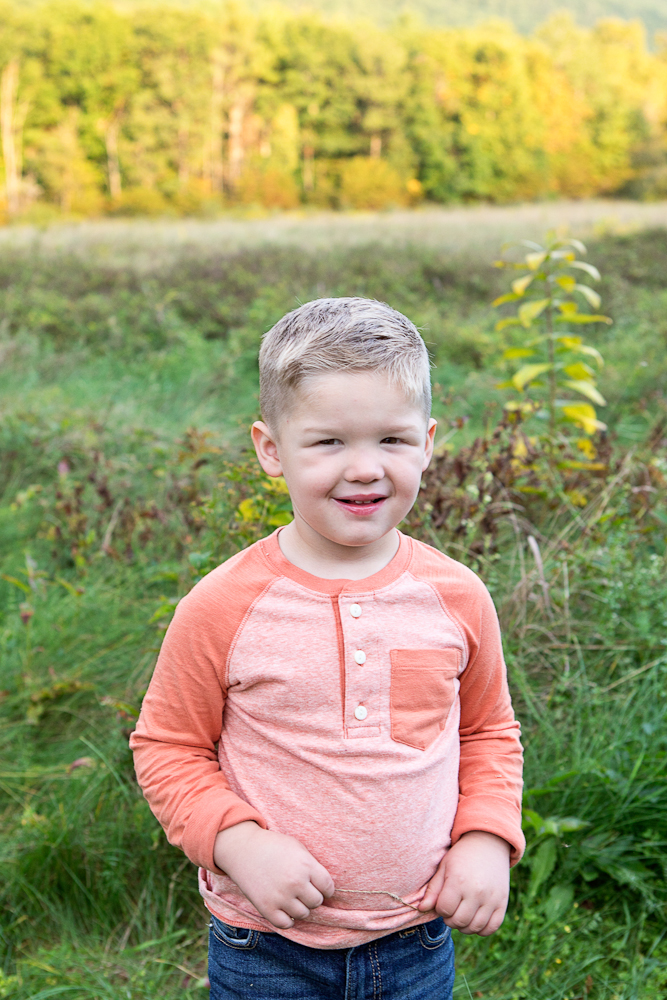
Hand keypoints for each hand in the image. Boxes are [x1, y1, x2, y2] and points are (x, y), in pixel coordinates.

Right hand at [213, 822, 334, 929]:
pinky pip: (286, 924)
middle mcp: (295, 882)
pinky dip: (287, 919)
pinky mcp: (266, 908)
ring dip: (300, 907)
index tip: (319, 886)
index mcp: (306, 865)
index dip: (325, 888)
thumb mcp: (297, 847)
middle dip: (312, 896)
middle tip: (302, 890)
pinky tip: (284, 908)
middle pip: (317, 902)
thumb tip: (325, 886)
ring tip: (292, 897)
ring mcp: (280, 896)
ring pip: (303, 914)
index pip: (328, 887)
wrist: (243, 849)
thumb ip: (312, 866)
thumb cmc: (273, 846)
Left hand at [419, 831, 509, 935]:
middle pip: (459, 921)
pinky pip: (491, 927)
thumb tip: (422, 909)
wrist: (488, 844)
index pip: (444, 910)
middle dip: (450, 919)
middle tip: (451, 909)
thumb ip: (433, 890)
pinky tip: (475, 919)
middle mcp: (476, 892)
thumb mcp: (444, 867)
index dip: (440, 908)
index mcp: (458, 881)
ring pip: (474, 928)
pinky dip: (481, 929)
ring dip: (464, 926)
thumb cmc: (462, 856)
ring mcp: (491, 899)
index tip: (443, 900)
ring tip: (462, 914)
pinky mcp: (503, 903)